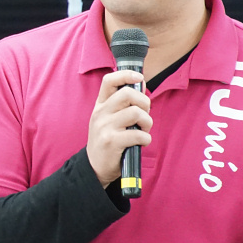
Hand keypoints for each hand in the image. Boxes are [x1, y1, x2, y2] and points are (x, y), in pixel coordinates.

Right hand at [86, 70, 152, 187]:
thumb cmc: (107, 141)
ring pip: (135, 113)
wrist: (95, 167)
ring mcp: (105, 127)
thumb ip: (122, 105)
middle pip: (127, 94)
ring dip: (147, 122)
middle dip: (144, 102)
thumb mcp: (108, 120)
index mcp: (100, 105)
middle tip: (145, 114)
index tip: (139, 78)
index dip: (126, 75)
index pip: (109, 81)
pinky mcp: (111, 142)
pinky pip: (138, 134)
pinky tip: (141, 142)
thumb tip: (140, 86)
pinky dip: (146, 139)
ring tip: (144, 130)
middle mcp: (100, 113)